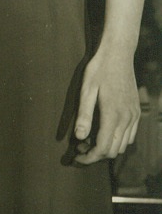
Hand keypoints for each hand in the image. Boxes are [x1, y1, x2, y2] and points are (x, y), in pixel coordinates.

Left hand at [72, 43, 140, 163]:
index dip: (89, 157)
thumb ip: (84, 115)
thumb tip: (79, 137)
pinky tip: (103, 132)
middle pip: (114, 150)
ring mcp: (134, 116)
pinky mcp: (137, 112)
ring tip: (88, 141)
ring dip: (107, 148)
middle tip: (79, 149)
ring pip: (123, 145)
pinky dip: (117, 140)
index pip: (102, 148)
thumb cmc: (98, 70)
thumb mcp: (86, 90)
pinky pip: (130, 135)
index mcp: (113, 115)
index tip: (76, 158)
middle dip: (96, 155)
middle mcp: (127, 119)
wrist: (118, 55)